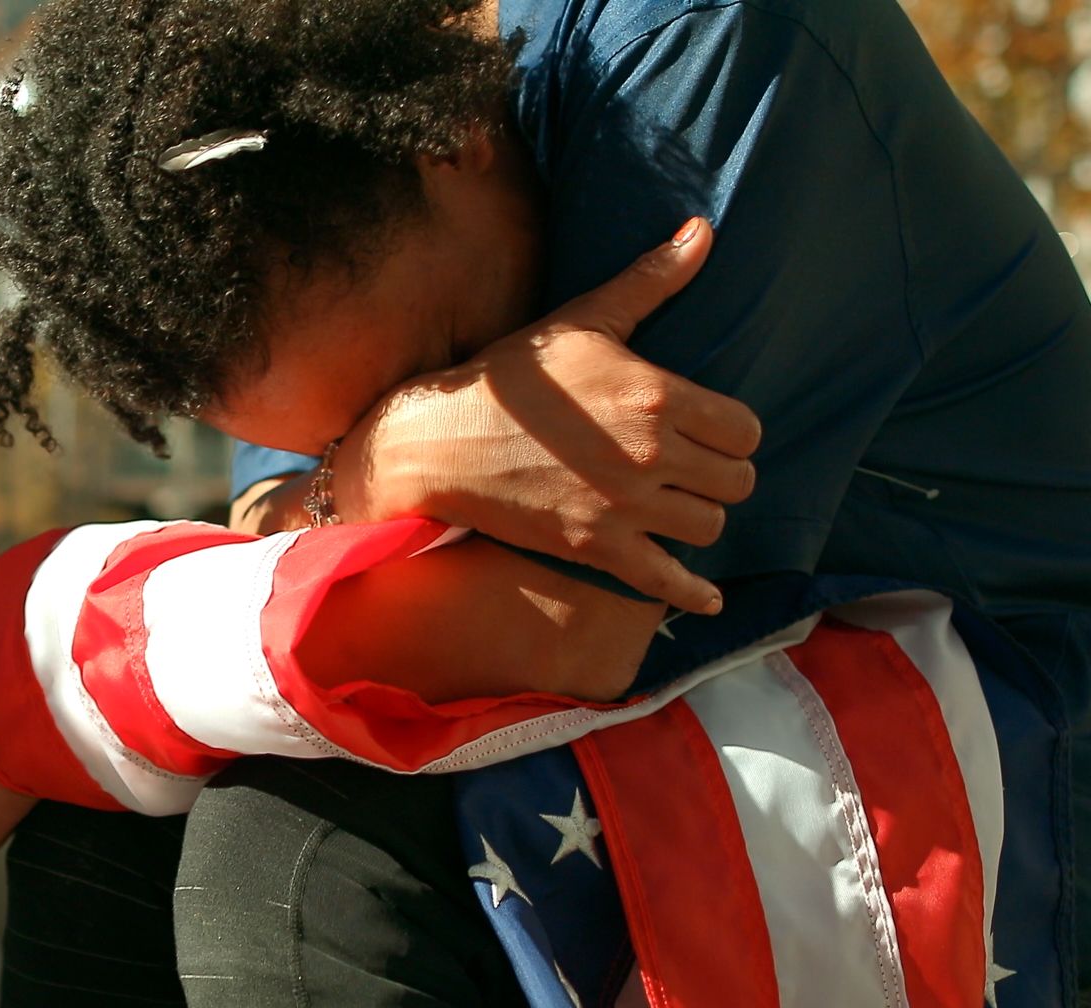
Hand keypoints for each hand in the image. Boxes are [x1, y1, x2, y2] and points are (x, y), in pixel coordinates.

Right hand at [333, 218, 760, 614]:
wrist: (442, 439)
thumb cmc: (514, 375)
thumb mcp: (583, 321)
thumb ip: (650, 281)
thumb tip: (701, 231)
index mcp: (657, 395)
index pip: (745, 430)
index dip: (732, 433)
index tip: (709, 433)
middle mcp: (650, 454)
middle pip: (736, 482)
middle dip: (720, 475)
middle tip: (693, 470)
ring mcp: (624, 506)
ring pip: (709, 527)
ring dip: (699, 519)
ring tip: (677, 507)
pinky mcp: (595, 547)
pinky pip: (667, 581)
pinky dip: (692, 593)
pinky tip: (707, 597)